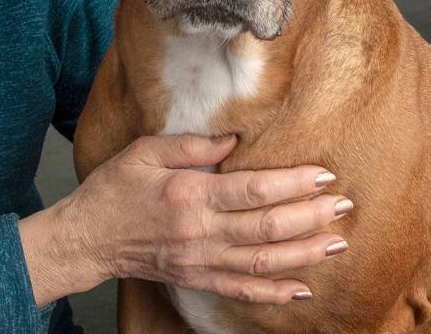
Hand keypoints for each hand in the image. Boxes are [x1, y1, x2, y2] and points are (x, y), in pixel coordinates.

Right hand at [27, 134, 348, 305]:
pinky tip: (302, 288)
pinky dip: (274, 292)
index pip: (253, 190)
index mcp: (189, 195)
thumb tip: (234, 138)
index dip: (292, 183)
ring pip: (263, 262)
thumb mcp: (144, 152)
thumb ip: (191, 146)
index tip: (322, 175)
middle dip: (310, 216)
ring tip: (337, 243)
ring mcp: (201, 261)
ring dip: (304, 254)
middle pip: (267, 228)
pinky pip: (242, 290)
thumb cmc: (113, 190)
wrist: (86, 238)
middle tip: (344, 206)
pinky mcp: (198, 278)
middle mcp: (200, 232)